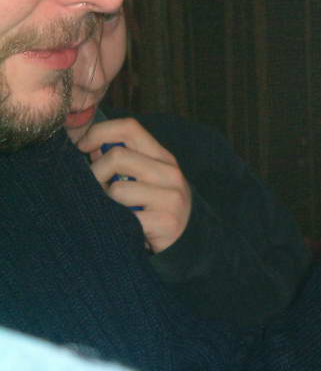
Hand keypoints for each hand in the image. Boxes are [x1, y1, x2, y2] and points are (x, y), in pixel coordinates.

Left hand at [78, 118, 191, 252]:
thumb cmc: (156, 208)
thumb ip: (124, 161)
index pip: (130, 128)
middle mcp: (170, 173)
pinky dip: (114, 222)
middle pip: (118, 156)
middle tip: (94, 189)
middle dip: (95, 173)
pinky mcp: (166, 222)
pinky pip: (124, 216)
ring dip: (105, 202)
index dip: (100, 132)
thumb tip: (90, 147)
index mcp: (163, 158)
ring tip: (112, 210)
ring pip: (117, 189)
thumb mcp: (147, 179)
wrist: (187, 243)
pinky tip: (121, 226)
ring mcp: (171, 197)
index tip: (83, 147)